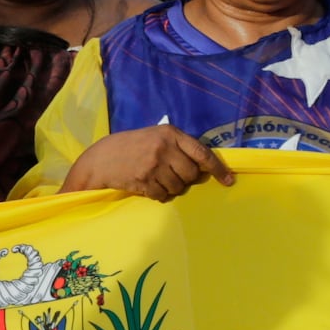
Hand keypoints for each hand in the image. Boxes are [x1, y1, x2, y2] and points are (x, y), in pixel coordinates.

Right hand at [63, 125, 234, 200]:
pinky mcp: (144, 182)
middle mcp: (164, 148)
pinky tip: (150, 186)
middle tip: (174, 175)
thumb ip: (179, 146)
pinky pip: (164, 195)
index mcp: (171, 134)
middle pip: (192, 173)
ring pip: (179, 186)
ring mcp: (154, 166)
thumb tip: (203, 166)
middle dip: (187, 179)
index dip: (218, 169)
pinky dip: (160, 195)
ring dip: (173, 187)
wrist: (101, 158)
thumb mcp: (156, 136)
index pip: (202, 153)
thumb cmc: (132, 146)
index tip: (229, 180)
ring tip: (158, 179)